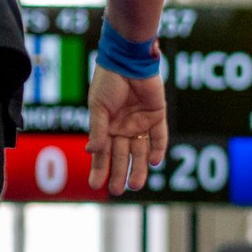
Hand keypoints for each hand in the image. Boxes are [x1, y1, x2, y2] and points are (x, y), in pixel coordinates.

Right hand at [86, 61, 167, 193]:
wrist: (127, 60)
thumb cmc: (108, 81)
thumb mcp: (98, 107)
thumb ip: (97, 130)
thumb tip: (91, 153)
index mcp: (106, 125)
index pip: (103, 153)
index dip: (100, 169)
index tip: (95, 185)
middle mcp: (124, 127)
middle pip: (123, 155)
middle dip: (120, 173)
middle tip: (118, 191)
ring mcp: (141, 123)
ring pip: (141, 151)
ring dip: (139, 168)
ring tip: (136, 184)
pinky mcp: (157, 116)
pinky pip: (159, 137)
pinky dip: (157, 149)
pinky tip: (153, 162)